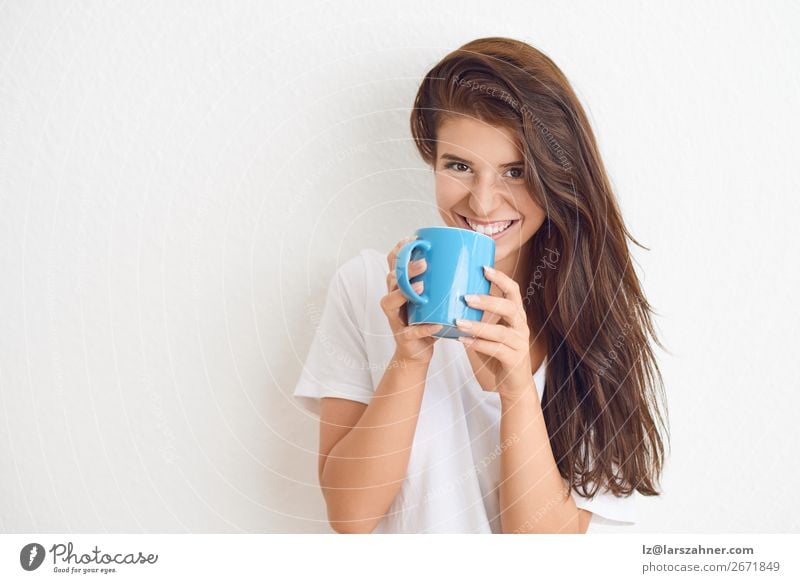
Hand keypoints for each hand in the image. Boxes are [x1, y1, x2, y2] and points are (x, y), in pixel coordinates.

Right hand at [380, 235, 442, 365]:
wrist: (418, 352)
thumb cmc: (429, 319)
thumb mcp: (434, 297)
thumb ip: (444, 280)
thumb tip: (474, 259)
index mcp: (400, 285)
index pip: (393, 262)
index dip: (399, 250)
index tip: (412, 239)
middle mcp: (393, 298)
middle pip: (391, 278)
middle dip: (406, 269)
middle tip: (424, 264)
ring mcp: (395, 318)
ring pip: (390, 301)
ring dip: (406, 293)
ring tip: (422, 288)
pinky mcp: (403, 337)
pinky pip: (409, 331)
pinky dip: (423, 328)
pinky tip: (435, 325)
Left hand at [455, 265, 534, 397]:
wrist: (514, 384)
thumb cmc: (499, 354)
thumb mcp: (490, 332)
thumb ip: (480, 317)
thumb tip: (453, 299)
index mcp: (516, 316)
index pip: (514, 291)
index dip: (501, 279)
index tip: (484, 268)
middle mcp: (521, 327)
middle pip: (510, 308)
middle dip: (488, 301)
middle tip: (466, 297)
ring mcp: (520, 344)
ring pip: (501, 331)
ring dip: (478, 325)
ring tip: (458, 321)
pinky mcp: (514, 360)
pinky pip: (496, 350)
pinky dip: (478, 344)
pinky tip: (462, 341)